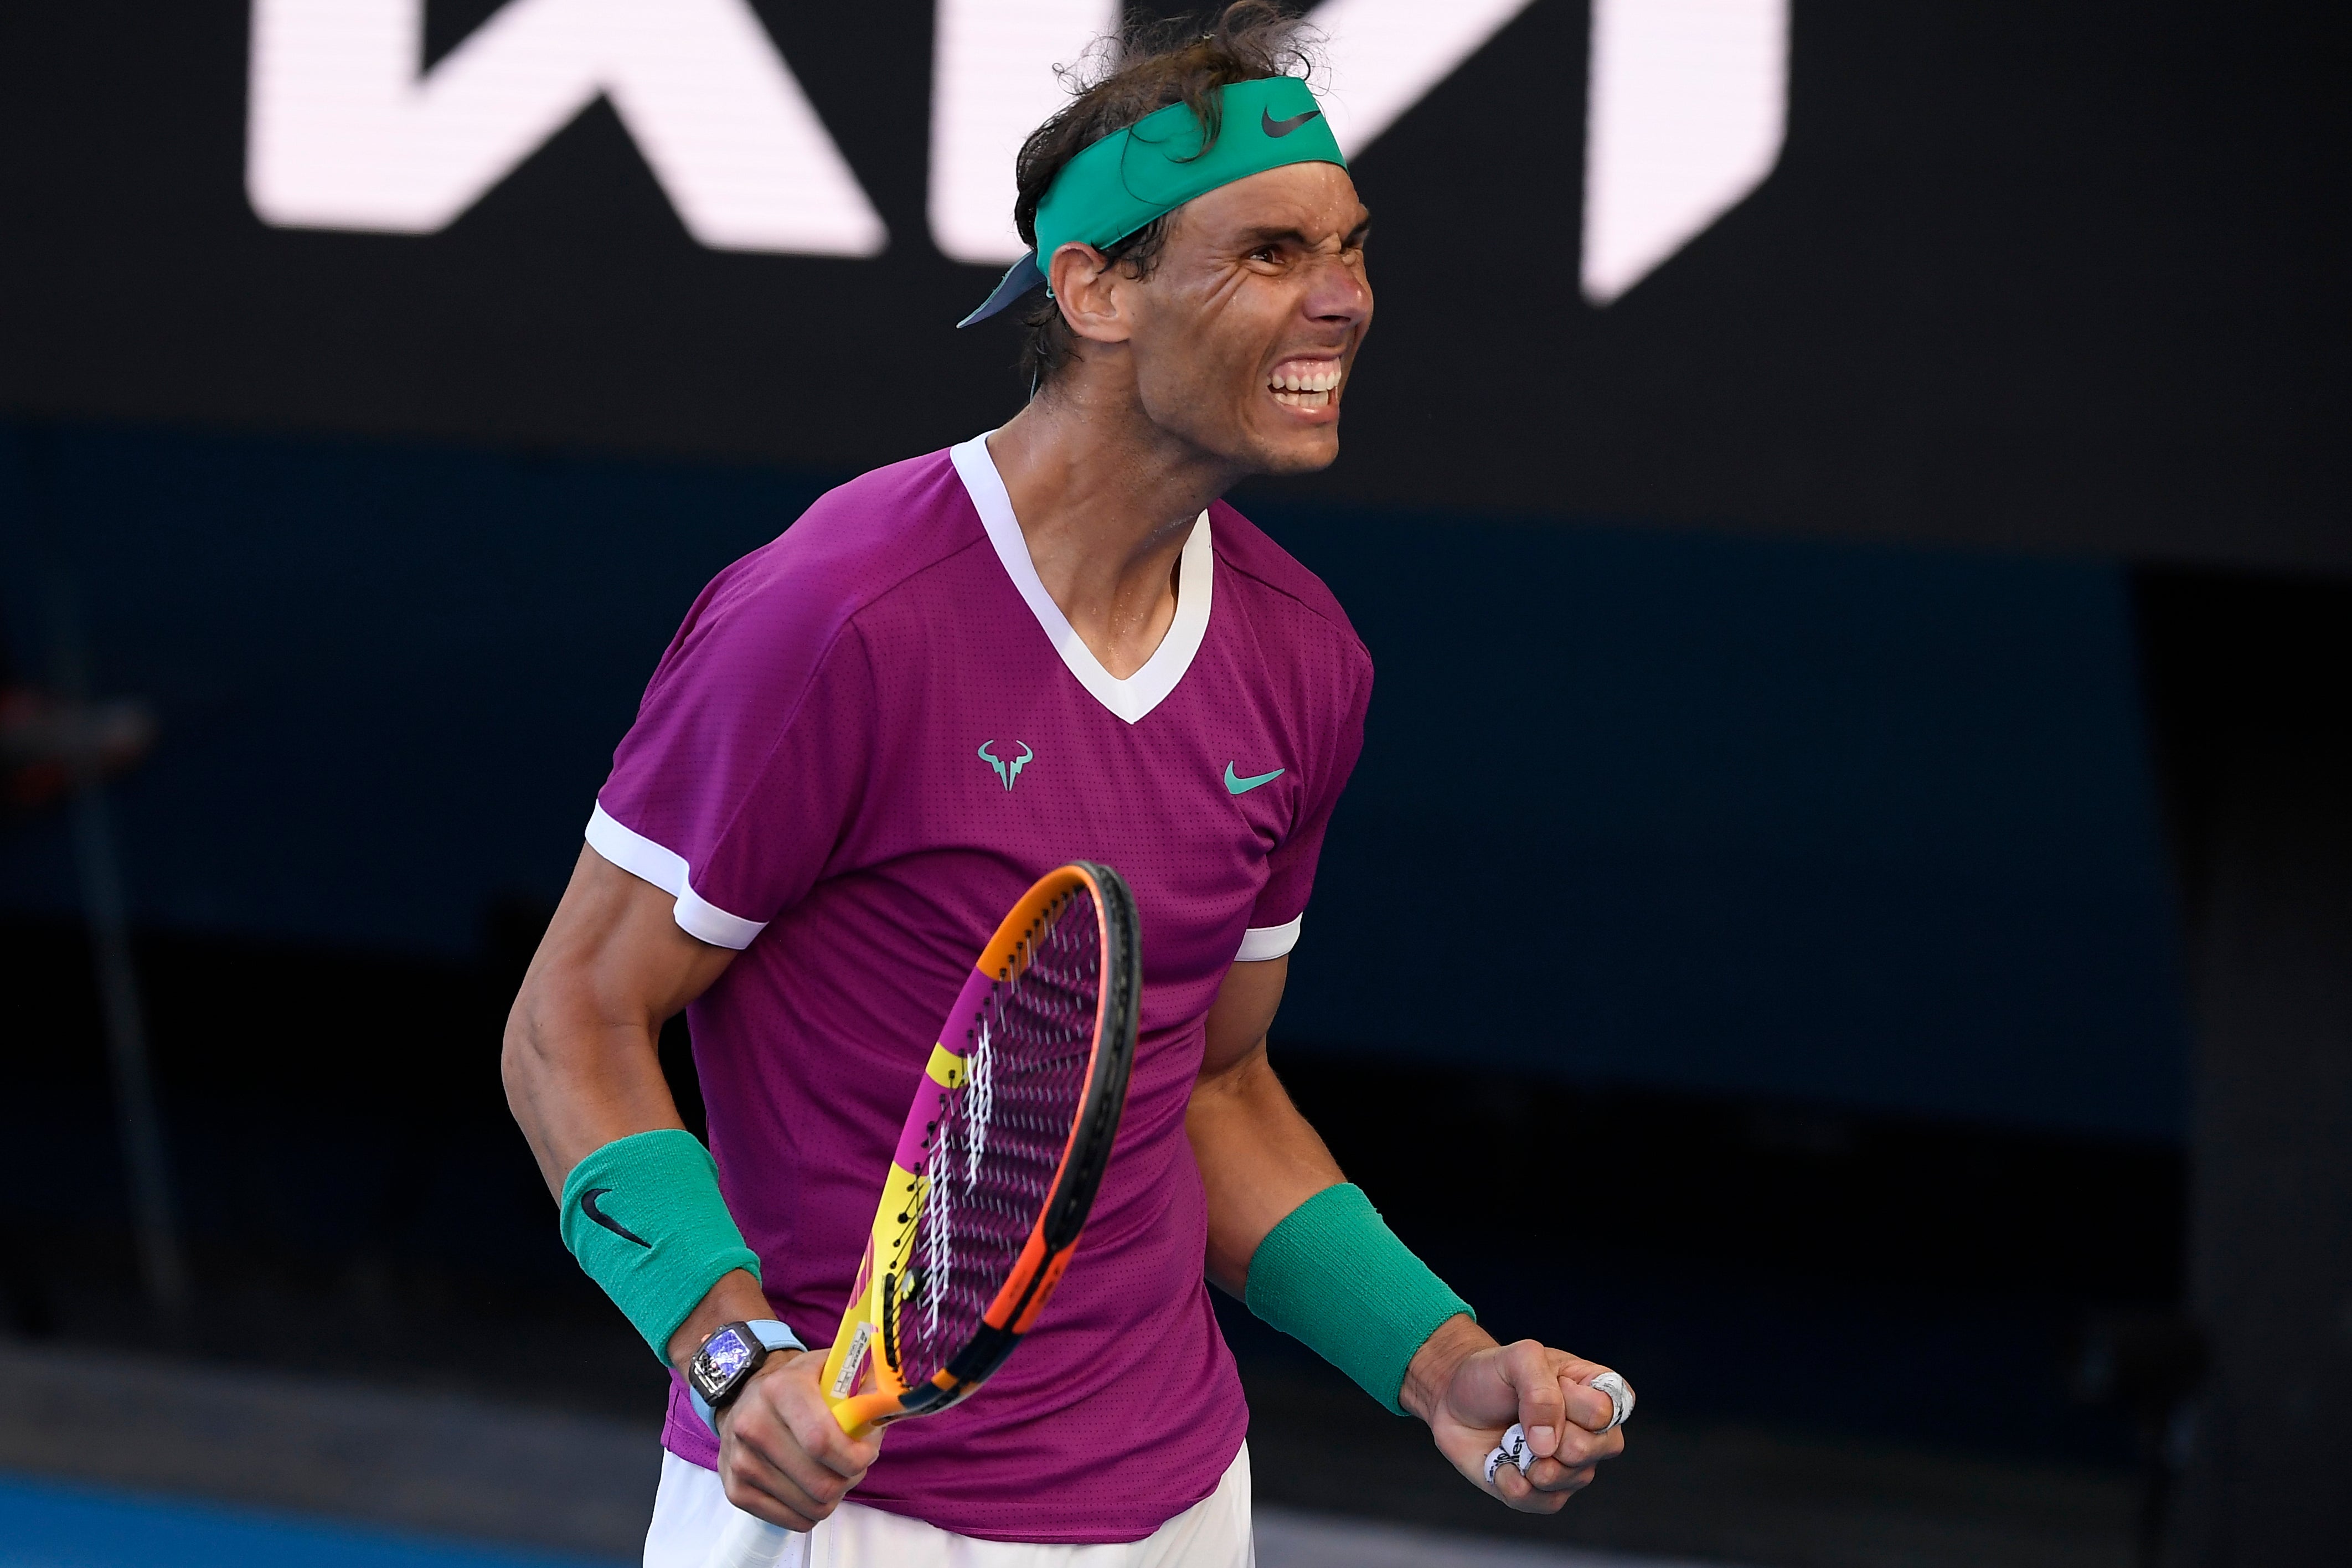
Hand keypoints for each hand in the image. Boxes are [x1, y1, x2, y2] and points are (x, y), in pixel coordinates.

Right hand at [713, 1348, 882, 1530]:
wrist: (747, 1396)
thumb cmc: (802, 1384)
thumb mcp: (835, 1367)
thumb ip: (868, 1383)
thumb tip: (900, 1401)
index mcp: (781, 1389)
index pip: (822, 1442)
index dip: (855, 1457)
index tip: (867, 1451)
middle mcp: (752, 1425)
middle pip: (820, 1482)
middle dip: (850, 1477)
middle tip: (853, 1461)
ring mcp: (740, 1461)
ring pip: (811, 1506)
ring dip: (834, 1494)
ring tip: (833, 1470)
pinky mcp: (735, 1490)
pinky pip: (792, 1520)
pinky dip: (812, 1509)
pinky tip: (812, 1484)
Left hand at [1399, 1315, 1627, 1512]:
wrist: (1454, 1401)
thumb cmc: (1491, 1375)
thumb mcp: (1517, 1358)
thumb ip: (1540, 1389)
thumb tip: (1548, 1443)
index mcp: (1597, 1392)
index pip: (1604, 1412)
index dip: (1570, 1403)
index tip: (1549, 1386)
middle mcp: (1594, 1434)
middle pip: (1589, 1450)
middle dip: (1547, 1433)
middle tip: (1523, 1418)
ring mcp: (1573, 1467)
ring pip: (1568, 1479)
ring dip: (1528, 1458)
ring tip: (1512, 1437)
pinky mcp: (1547, 1493)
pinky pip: (1542, 1502)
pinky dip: (1513, 1482)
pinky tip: (1503, 1461)